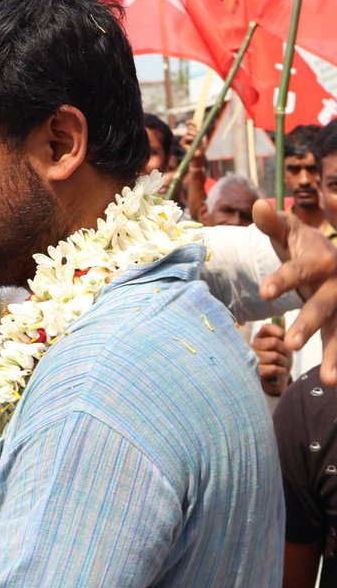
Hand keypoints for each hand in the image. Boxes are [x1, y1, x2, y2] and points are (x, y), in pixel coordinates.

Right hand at [180, 120, 208, 165]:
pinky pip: (185, 137)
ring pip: (187, 132)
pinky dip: (190, 138)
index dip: (191, 122)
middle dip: (193, 130)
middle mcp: (188, 135)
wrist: (199, 155)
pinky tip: (192, 142)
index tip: (192, 122)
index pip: (190, 124)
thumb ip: (199, 132)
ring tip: (196, 139)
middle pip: (189, 127)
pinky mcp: (181, 143)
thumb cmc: (202, 147)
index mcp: (193, 132)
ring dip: (193, 134)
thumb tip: (196, 128)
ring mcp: (184, 139)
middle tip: (197, 134)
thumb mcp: (203, 138)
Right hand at [250, 322, 290, 395]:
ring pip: (275, 356)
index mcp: (259, 337)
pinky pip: (273, 368)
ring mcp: (253, 358)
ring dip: (284, 362)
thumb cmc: (277, 360)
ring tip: (282, 364)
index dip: (279, 332)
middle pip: (274, 342)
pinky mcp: (256, 371)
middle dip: (285, 350)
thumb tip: (289, 332)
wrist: (271, 380)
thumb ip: (286, 336)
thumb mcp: (282, 345)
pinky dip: (281, 370)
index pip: (266, 328)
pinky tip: (280, 371)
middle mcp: (253, 346)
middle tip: (285, 355)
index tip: (284, 338)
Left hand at [253, 201, 336, 384]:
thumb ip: (273, 223)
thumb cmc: (305, 247)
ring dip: (334, 355)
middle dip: (308, 324)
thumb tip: (258, 205)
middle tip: (288, 344)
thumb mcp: (290, 233)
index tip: (264, 292)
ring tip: (327, 380)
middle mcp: (336, 283)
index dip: (282, 280)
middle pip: (323, 305)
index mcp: (320, 259)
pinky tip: (332, 382)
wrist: (335, 262)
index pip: (298, 270)